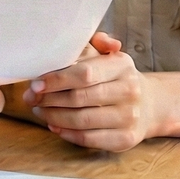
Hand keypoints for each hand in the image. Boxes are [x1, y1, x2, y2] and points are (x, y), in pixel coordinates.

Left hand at [25, 32, 163, 151]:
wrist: (148, 105)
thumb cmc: (114, 77)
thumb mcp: (105, 55)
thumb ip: (91, 44)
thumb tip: (87, 40)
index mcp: (121, 65)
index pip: (84, 74)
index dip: (56, 80)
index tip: (35, 84)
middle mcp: (129, 90)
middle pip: (80, 98)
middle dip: (49, 99)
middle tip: (31, 99)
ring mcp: (130, 117)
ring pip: (82, 121)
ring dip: (54, 117)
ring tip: (39, 110)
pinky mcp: (126, 139)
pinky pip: (89, 139)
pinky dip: (67, 134)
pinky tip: (54, 126)